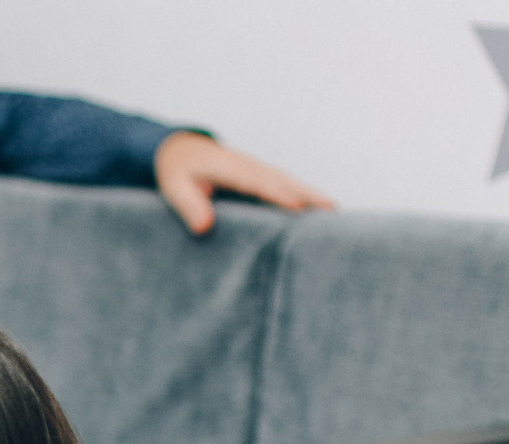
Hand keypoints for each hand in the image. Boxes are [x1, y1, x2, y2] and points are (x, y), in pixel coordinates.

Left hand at [153, 131, 332, 235]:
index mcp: (231, 169)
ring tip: (334, 212)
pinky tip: (319, 209)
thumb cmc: (177, 172)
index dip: (278, 195)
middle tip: (332, 211)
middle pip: (284, 181)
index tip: (298, 208)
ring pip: (289, 182)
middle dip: (308, 194)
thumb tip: (203, 227)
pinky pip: (285, 185)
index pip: (258, 184)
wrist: (181, 150)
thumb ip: (189, 206)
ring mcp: (259, 170)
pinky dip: (304, 194)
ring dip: (312, 194)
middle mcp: (250, 167)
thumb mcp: (174, 188)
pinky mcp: (261, 177)